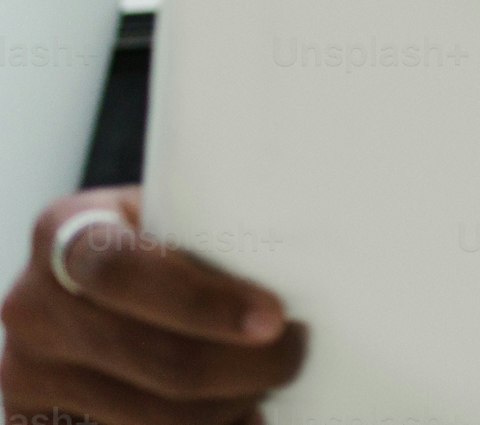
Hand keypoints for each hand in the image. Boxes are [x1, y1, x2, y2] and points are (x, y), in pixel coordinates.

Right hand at [1, 188, 304, 424]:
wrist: (90, 289)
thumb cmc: (158, 242)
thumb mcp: (172, 214)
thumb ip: (209, 227)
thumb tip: (312, 253)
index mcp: (65, 230)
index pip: (123, 269)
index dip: (203, 301)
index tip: (274, 319)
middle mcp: (32, 305)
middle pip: (154, 359)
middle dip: (244, 368)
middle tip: (294, 356)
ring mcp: (26, 373)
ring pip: (150, 416)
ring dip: (226, 409)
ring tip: (265, 387)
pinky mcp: (32, 422)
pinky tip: (237, 421)